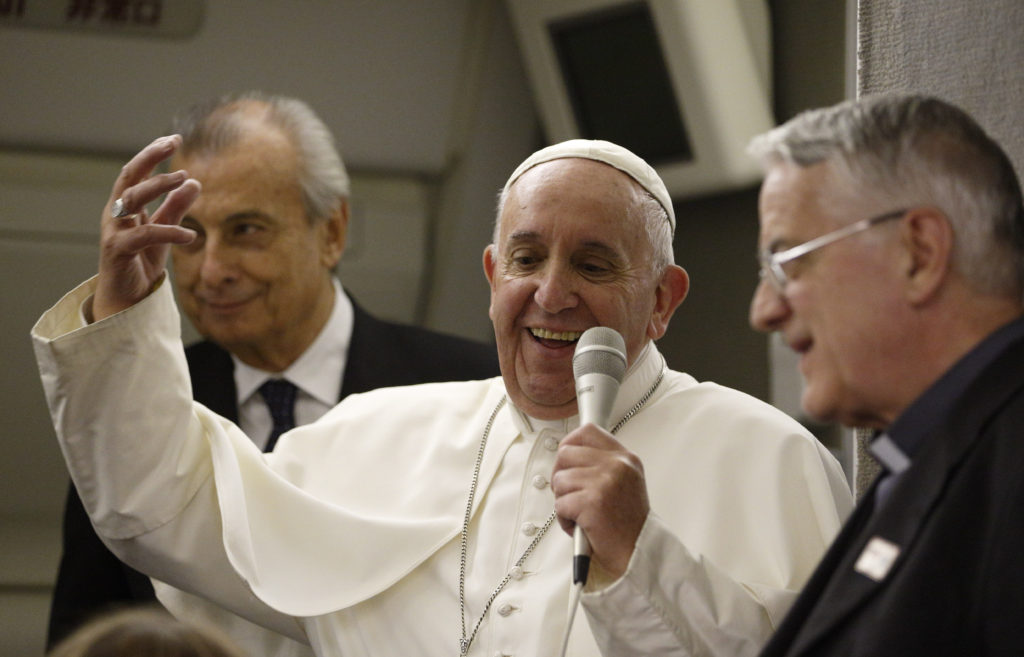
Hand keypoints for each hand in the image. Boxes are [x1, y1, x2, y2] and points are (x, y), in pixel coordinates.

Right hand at [94, 135, 200, 320]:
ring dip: (159, 186)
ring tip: (185, 179)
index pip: (136, 172)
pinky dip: (169, 232)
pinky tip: (190, 236)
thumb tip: (195, 182)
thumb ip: (175, 207)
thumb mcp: (163, 230)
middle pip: (129, 177)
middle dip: (150, 157)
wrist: (126, 299)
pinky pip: (145, 235)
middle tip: (173, 145)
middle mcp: (115, 214)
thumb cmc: (141, 262)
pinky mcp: (118, 250)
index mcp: (124, 206)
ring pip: (132, 199)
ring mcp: (113, 231)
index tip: (173, 138)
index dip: (152, 154)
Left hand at [551, 424, 649, 579]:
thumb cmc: (628, 524)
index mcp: (625, 458)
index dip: (570, 443)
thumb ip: (603, 465)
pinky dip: (565, 520)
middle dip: (561, 476)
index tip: (567, 460)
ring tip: (581, 515)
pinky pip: (559, 504)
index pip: (587, 431)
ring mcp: (605, 482)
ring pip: (559, 480)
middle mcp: (617, 466)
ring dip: (563, 501)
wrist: (638, 554)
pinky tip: (581, 526)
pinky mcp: (592, 503)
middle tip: (572, 494)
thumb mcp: (625, 483)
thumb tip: (567, 454)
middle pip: (565, 453)